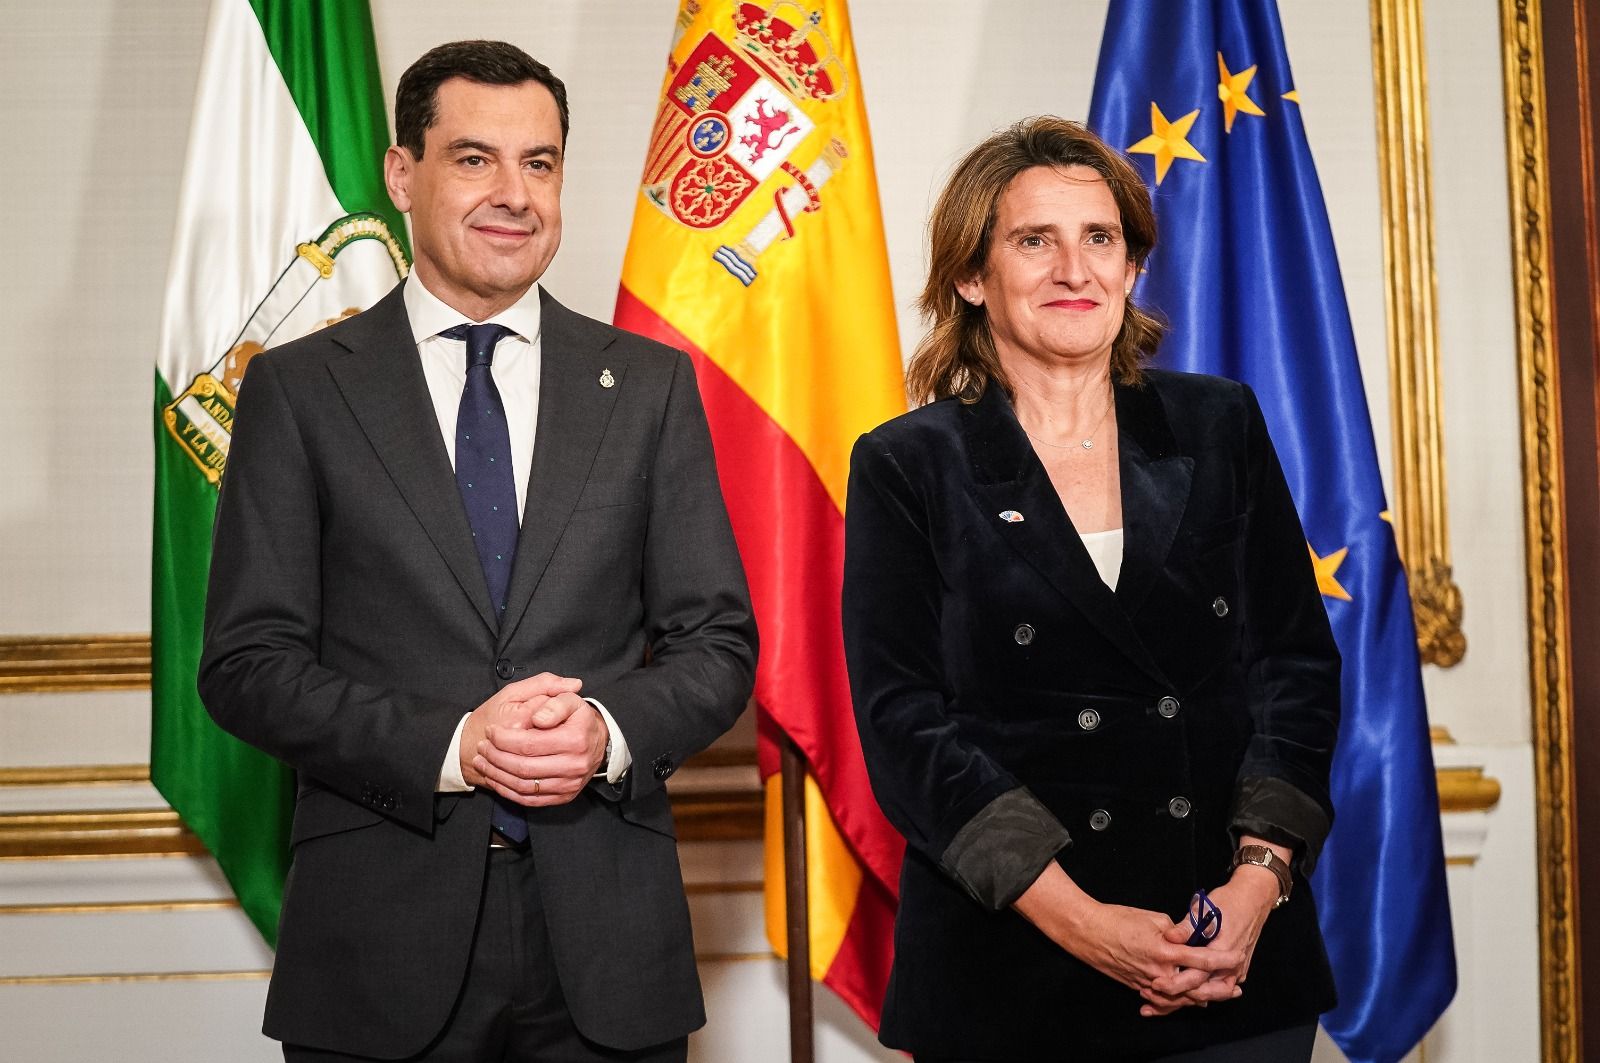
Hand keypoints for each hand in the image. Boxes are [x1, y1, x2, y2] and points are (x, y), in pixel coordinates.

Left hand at [472, 690, 608, 806]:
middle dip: (495, 756)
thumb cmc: (578, 718)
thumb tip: (538, 719)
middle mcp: (574, 765)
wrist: (598, 742)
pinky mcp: (563, 797)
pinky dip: (507, 790)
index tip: (490, 731)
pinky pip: (529, 800)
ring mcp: (569, 784)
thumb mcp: (569, 700)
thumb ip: (553, 702)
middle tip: (482, 746)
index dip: (503, 738)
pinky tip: (494, 777)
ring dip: (497, 774)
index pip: (528, 743)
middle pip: (523, 767)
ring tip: (482, 761)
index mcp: (575, 739)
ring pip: (523, 786)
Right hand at [1014, 864, 1242, 1015]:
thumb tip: (1185, 939)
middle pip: (1196, 988)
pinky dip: (1177, 1001)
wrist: (1087, 932)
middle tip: (1235, 989)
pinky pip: (1163, 999)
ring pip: (1180, 998)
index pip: (1202, 959)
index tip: (1238, 957)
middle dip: (1218, 989)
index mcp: (1164, 951)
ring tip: (1217, 998)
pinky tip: (1189, 1001)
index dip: (1222, 959)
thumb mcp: (1151, 917)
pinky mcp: (1137, 986)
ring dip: (1200, 999)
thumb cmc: (1117, 919)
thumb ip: (1175, 930)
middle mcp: (1158, 972)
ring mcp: (1147, 982)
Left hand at [1142, 839, 1286, 1012]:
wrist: (1253, 899)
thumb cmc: (1228, 902)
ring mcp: (1237, 971)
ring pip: (1211, 994)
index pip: (1197, 977)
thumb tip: (1170, 936)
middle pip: (1204, 993)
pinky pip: (1218, 988)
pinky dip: (1201, 993)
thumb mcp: (1205, 910)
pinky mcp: (1236, 971)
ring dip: (1189, 998)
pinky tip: (1182, 994)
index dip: (1176, 983)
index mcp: (1223, 952)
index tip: (1156, 984)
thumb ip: (1188, 927)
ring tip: (1163, 1000)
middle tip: (1153, 996)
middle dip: (1178, 998)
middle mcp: (1232, 967)